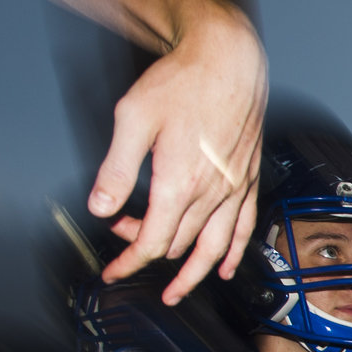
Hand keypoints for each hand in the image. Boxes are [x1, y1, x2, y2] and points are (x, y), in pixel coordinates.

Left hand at [91, 3, 267, 304]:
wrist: (228, 59)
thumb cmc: (183, 82)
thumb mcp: (132, 119)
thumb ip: (116, 168)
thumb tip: (101, 206)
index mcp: (180, 182)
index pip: (153, 240)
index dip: (130, 261)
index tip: (114, 271)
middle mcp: (212, 192)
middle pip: (178, 243)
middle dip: (148, 251)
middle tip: (125, 244)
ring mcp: (235, 188)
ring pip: (215, 247)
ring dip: (195, 274)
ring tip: (178, 291)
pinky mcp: (249, 179)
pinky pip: (246, 228)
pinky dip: (235, 253)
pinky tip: (227, 266)